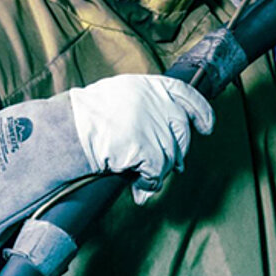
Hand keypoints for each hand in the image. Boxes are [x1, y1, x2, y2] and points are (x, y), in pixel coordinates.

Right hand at [69, 73, 215, 203]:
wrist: (69, 130)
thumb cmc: (87, 116)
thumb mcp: (120, 94)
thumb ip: (146, 103)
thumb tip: (163, 127)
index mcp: (150, 86)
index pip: (188, 95)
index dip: (202, 112)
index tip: (207, 127)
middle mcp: (157, 104)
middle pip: (182, 132)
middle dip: (177, 152)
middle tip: (168, 165)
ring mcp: (154, 127)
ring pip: (170, 157)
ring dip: (158, 171)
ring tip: (142, 176)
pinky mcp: (148, 150)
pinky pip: (157, 174)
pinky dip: (149, 185)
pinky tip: (139, 189)